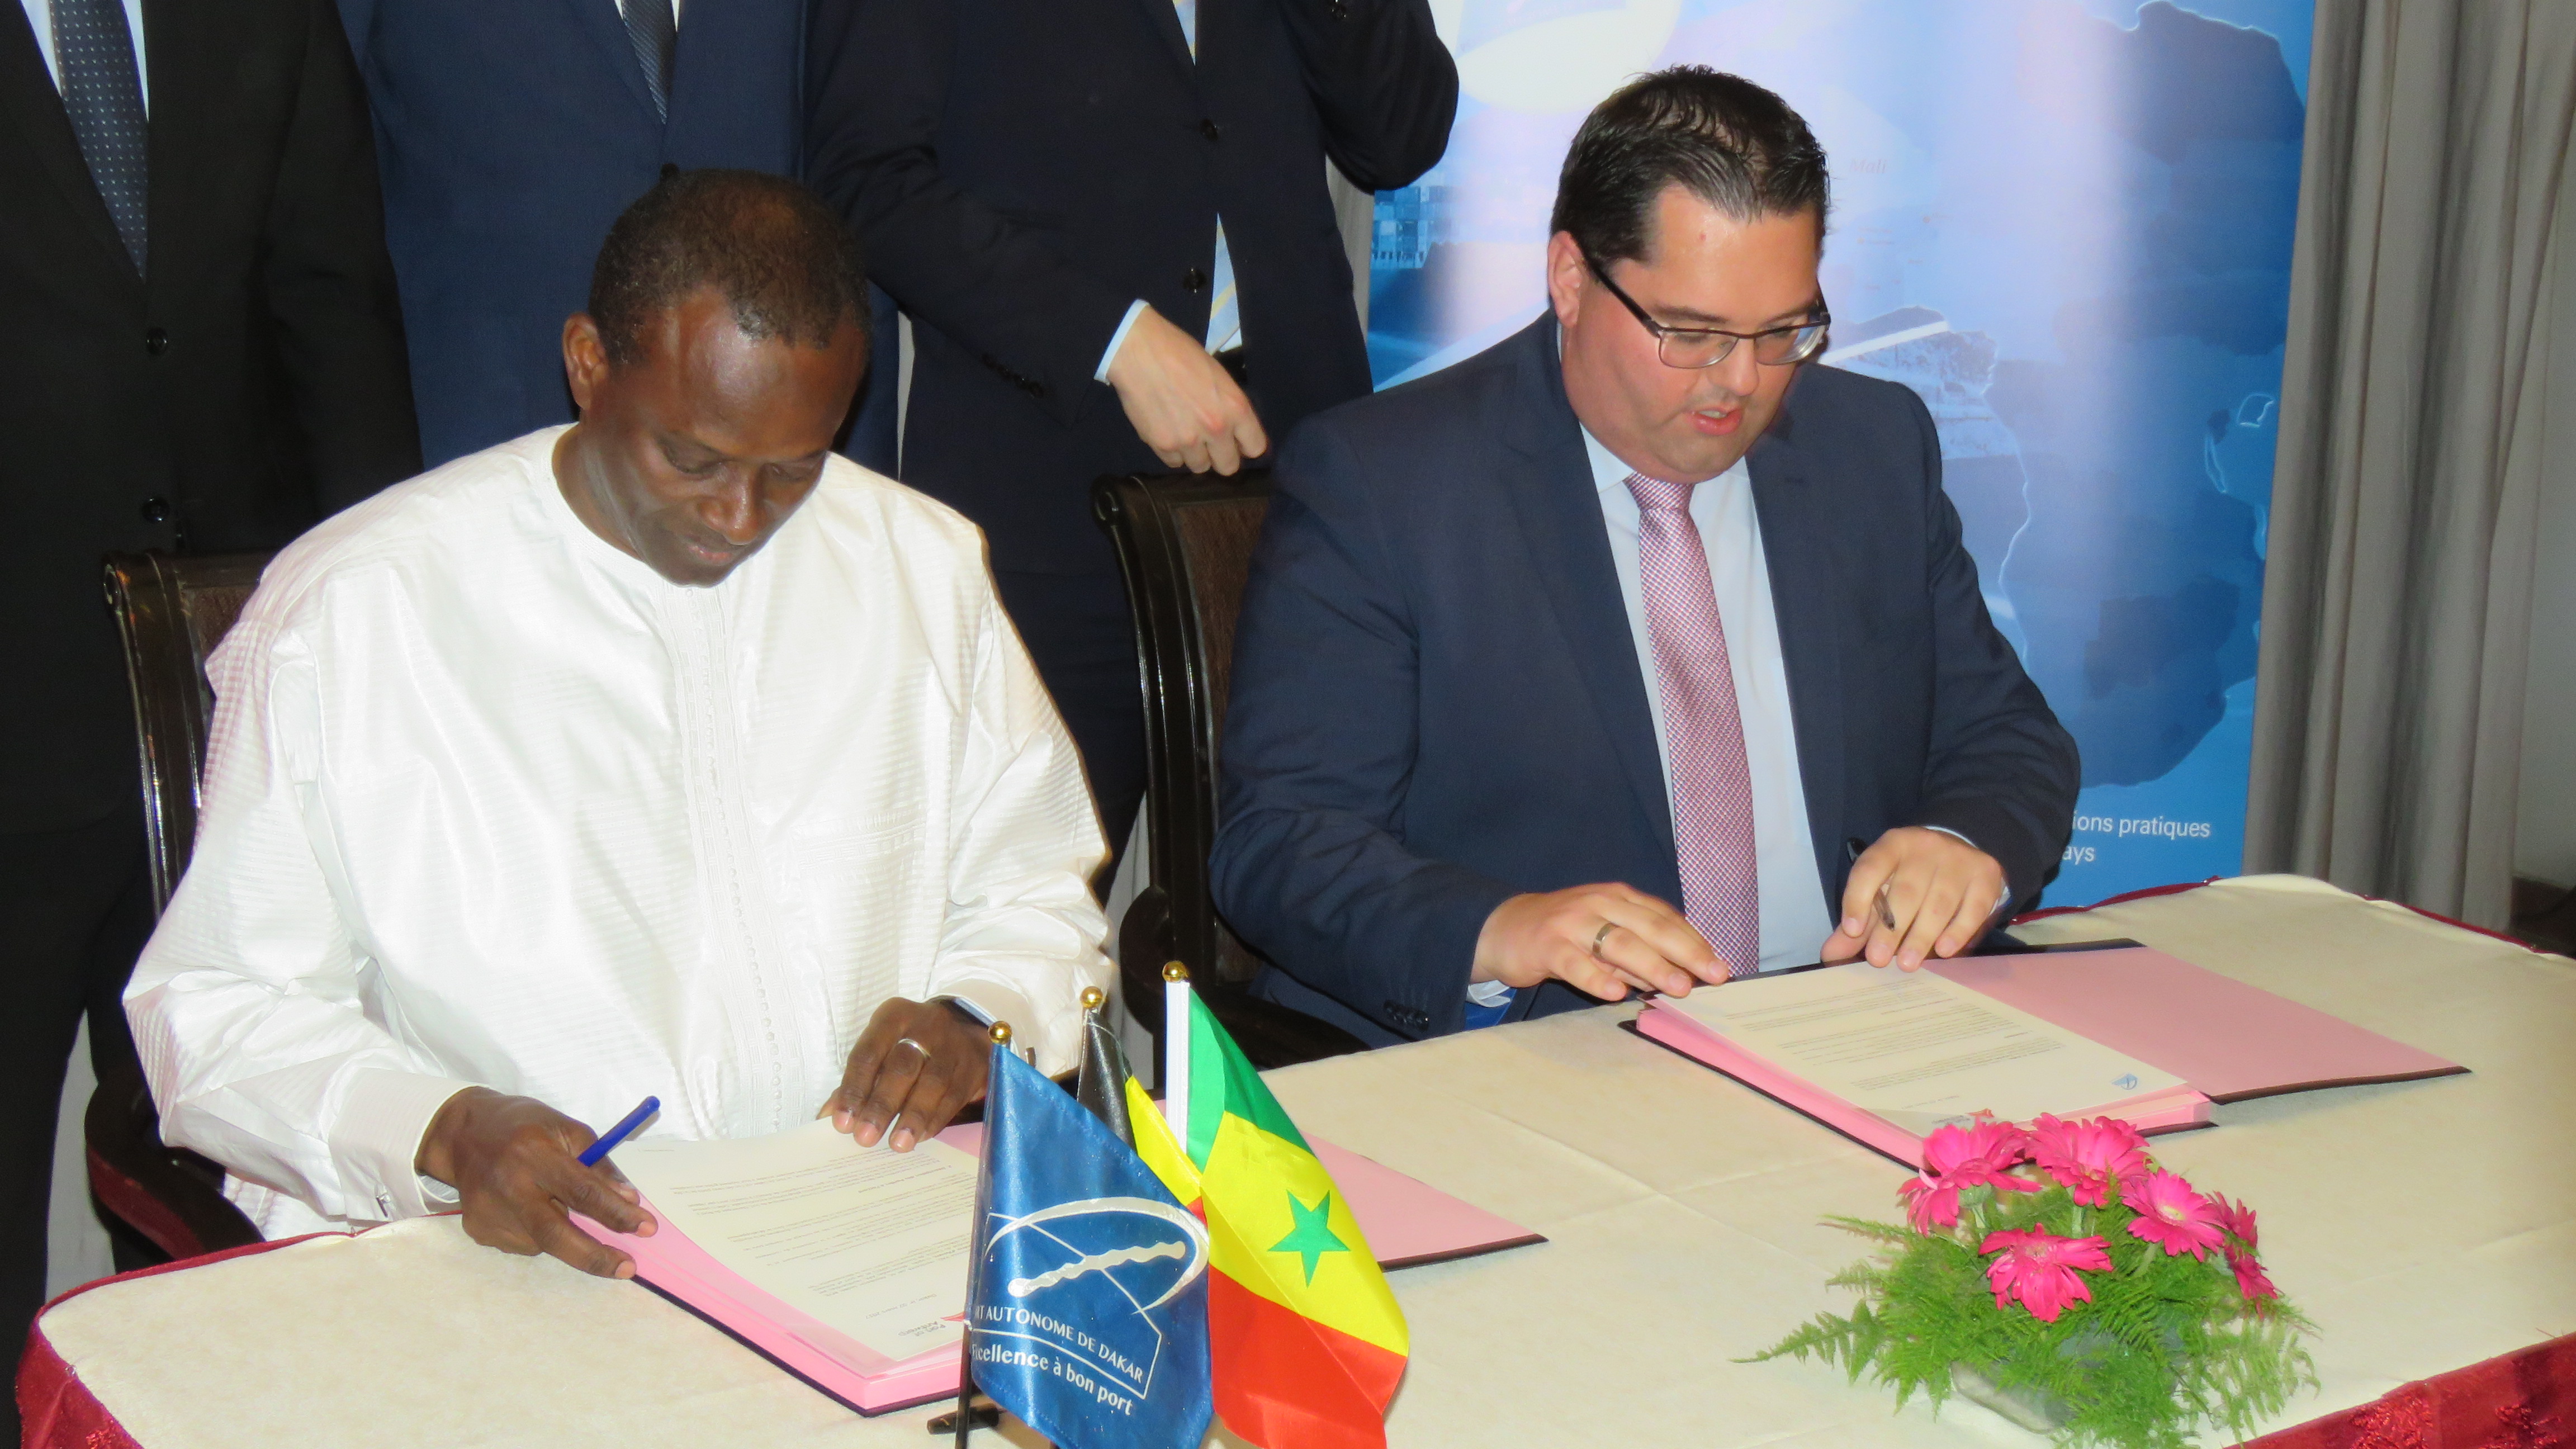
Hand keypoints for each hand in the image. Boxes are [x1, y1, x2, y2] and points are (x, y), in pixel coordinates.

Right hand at [415, 1087, 654, 1278]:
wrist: (464, 1134)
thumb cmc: (525, 1126)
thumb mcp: (568, 1129)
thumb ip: (599, 1165)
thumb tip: (628, 1201)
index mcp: (533, 1153)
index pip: (582, 1190)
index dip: (616, 1213)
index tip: (646, 1227)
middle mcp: (508, 1186)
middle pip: (556, 1234)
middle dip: (595, 1256)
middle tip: (627, 1267)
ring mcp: (488, 1211)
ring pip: (542, 1242)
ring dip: (563, 1232)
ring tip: (551, 1199)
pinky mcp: (478, 1229)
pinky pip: (523, 1243)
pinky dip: (538, 1233)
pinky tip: (526, 1206)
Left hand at [824, 997, 992, 1150]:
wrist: (965, 1031)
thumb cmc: (911, 1045)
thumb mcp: (883, 1048)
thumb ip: (858, 1081)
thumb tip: (830, 1116)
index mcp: (893, 1017)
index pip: (868, 1053)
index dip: (854, 1089)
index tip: (842, 1123)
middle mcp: (925, 1025)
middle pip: (901, 1067)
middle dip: (882, 1105)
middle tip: (865, 1138)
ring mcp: (953, 1045)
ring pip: (932, 1082)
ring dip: (913, 1116)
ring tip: (897, 1144)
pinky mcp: (974, 1065)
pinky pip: (954, 1096)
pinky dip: (935, 1119)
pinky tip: (920, 1137)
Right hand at [1104, 306, 1267, 473]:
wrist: (1139, 351)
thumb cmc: (1181, 354)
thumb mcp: (1219, 376)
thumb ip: (1230, 407)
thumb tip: (1236, 431)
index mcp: (1236, 408)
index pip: (1255, 447)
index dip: (1245, 445)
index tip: (1237, 441)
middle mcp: (1216, 429)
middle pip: (1228, 467)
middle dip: (1221, 456)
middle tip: (1210, 442)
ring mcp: (1188, 441)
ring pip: (1200, 467)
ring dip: (1195, 455)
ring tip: (1184, 433)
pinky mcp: (1162, 445)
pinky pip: (1174, 462)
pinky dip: (1173, 452)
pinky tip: (1167, 432)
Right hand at [1472, 883, 1730, 1001]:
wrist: (1503, 927)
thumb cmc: (1565, 934)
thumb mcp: (1606, 936)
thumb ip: (1640, 954)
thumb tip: (1681, 977)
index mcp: (1619, 898)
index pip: (1664, 918)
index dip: (1694, 941)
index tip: (1720, 966)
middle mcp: (1599, 904)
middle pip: (1649, 927)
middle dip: (1685, 952)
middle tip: (1712, 976)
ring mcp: (1572, 923)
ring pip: (1617, 943)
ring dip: (1651, 965)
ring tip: (1677, 986)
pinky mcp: (1547, 945)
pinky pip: (1575, 963)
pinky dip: (1595, 978)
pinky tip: (1614, 993)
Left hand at [1818, 827, 2008, 970]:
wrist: (1963, 845)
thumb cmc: (1913, 874)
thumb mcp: (1883, 886)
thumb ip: (1860, 919)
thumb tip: (1830, 955)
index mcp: (1892, 845)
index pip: (1871, 869)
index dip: (1858, 899)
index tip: (1852, 930)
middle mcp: (1925, 847)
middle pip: (1906, 891)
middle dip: (1891, 929)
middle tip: (1879, 960)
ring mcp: (1958, 860)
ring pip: (1939, 902)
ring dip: (1922, 936)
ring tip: (1908, 964)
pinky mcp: (1985, 875)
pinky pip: (1972, 907)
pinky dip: (1958, 931)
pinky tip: (1944, 951)